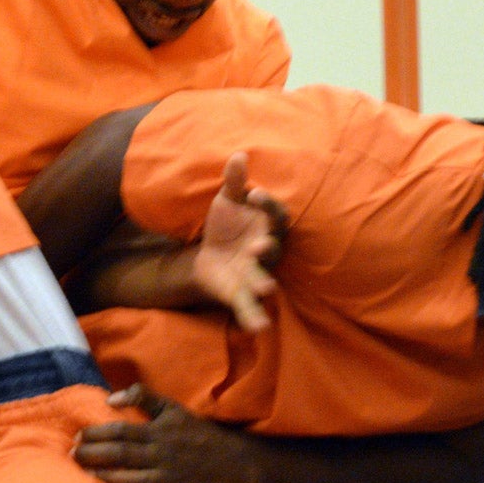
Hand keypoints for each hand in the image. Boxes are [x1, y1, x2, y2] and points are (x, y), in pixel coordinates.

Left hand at [75, 387, 267, 482]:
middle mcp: (162, 455)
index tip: (77, 437)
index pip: (121, 431)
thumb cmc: (197, 433)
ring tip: (83, 477)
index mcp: (160, 432)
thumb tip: (109, 398)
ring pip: (131, 481)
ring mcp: (170, 480)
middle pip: (120, 455)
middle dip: (92, 456)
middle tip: (71, 457)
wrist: (235, 462)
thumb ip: (142, 397)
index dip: (96, 434)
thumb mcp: (173, 408)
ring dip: (104, 479)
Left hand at [192, 152, 285, 330]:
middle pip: (273, 248)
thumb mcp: (227, 201)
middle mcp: (267, 250)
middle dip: (267, 248)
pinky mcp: (242, 294)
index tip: (254, 193)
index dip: (268, 204)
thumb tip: (238, 155)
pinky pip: (251, 307)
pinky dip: (255, 318)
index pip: (274, 214)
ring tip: (265, 287)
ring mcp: (256, 273)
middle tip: (257, 247)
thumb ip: (233, 182)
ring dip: (264, 282)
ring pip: (265, 279)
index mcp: (266, 225)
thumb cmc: (226, 225)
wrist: (209, 255)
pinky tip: (259, 328)